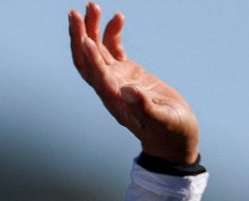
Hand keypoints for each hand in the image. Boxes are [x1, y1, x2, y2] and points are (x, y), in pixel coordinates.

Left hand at [69, 3, 199, 164]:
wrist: (174, 139)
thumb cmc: (170, 133)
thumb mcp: (162, 121)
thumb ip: (145, 108)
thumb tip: (127, 90)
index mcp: (115, 101)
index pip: (97, 76)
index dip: (90, 58)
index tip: (85, 38)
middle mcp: (110, 88)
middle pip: (87, 60)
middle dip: (79, 37)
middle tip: (75, 13)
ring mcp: (117, 79)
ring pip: (97, 51)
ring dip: (92, 29)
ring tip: (93, 5)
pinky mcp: (127, 73)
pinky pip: (113, 50)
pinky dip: (112, 33)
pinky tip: (118, 17)